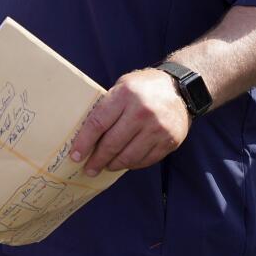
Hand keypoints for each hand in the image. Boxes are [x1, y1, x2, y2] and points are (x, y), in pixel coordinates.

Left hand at [68, 68, 190, 175]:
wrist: (179, 89)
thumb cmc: (143, 88)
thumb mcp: (121, 87)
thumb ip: (106, 107)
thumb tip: (85, 135)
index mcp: (125, 95)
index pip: (98, 123)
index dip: (84, 142)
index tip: (75, 155)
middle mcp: (142, 112)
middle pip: (112, 143)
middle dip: (97, 159)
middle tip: (89, 168)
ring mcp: (158, 128)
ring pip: (129, 156)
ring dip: (113, 165)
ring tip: (105, 166)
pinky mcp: (169, 141)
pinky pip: (145, 160)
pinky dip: (132, 164)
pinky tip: (124, 163)